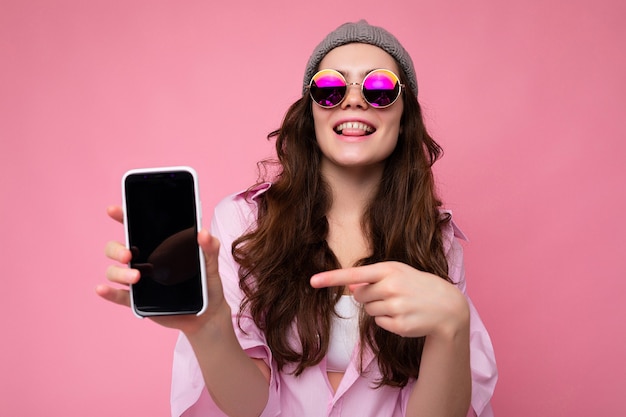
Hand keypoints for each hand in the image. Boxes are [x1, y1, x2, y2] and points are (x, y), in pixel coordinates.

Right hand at [96, 206, 229, 334]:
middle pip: (116, 248)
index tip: (114, 210)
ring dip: (119, 273)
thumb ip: (210, 246)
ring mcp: (138, 281)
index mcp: (157, 246)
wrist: (209, 313)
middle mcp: (143, 261)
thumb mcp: (211, 263)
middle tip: (129, 254)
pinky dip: (108, 292)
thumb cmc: (207, 283)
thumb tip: (203, 233)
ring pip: (114, 272)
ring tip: (137, 278)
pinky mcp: (139, 301)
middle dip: (117, 248)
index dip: (123, 217)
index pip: (136, 228)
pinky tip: (102, 289)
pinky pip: (119, 296)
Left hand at [310, 262, 468, 338]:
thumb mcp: (399, 274)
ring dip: (379, 309)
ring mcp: (396, 307)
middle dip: (370, 297)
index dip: (331, 278)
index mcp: (389, 270)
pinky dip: (388, 321)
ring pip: (369, 311)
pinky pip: (379, 323)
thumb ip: (373, 279)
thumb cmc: (418, 286)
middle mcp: (391, 287)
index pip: (354, 275)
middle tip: (391, 294)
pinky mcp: (399, 325)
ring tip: (400, 304)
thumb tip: (350, 289)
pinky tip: (404, 315)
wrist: (448, 307)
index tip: (313, 281)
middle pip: (360, 296)